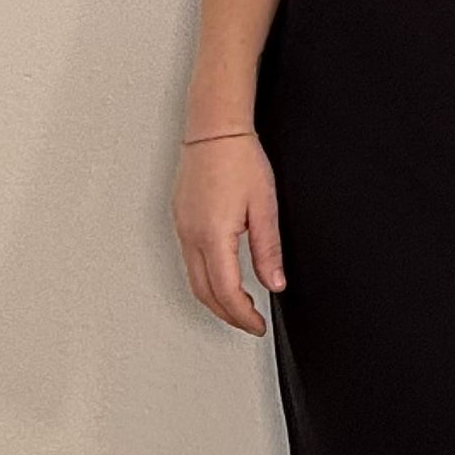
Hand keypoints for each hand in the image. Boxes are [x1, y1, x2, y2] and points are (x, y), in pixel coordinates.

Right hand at [171, 129, 285, 332]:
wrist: (215, 130)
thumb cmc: (239, 159)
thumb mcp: (265, 207)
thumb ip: (268, 250)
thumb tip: (274, 283)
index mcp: (213, 235)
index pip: (226, 292)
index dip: (243, 315)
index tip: (258, 325)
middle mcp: (191, 235)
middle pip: (204, 293)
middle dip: (227, 315)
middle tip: (249, 323)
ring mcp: (182, 228)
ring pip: (193, 280)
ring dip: (215, 300)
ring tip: (238, 306)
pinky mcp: (180, 220)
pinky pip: (189, 261)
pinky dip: (205, 279)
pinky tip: (221, 278)